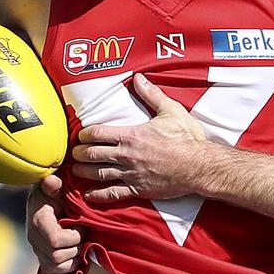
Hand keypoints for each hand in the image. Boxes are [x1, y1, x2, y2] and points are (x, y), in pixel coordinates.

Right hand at [26, 175, 81, 273]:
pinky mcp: (43, 260)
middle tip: (82, 234)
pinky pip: (56, 272)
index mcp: (38, 221)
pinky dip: (69, 265)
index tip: (80, 225)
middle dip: (75, 246)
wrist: (46, 205)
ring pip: (59, 266)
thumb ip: (53, 184)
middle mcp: (35, 239)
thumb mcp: (54, 187)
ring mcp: (38, 251)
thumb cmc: (54, 195)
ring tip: (78, 242)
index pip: (56, 240)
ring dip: (74, 256)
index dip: (74, 236)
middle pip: (59, 255)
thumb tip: (52, 180)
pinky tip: (74, 251)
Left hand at [72, 73, 205, 201]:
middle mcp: (127, 156)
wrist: (199, 166)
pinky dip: (97, 195)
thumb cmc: (187, 139)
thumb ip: (152, 95)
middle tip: (74, 153)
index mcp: (131, 136)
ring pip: (99, 174)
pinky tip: (88, 194)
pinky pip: (112, 193)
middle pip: (93, 154)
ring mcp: (131, 174)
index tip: (80, 135)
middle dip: (80, 153)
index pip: (98, 134)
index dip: (85, 134)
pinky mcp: (138, 190)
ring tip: (76, 170)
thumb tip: (138, 78)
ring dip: (84, 172)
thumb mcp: (171, 111)